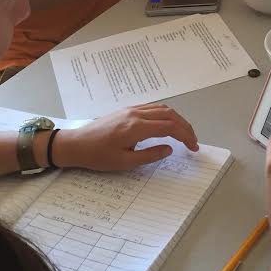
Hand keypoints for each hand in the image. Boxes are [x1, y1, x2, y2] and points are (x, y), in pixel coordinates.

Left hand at [51, 105, 198, 170]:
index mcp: (136, 127)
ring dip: (177, 119)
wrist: (76, 144)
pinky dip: (166, 115)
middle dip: (185, 127)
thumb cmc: (98, 156)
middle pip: (170, 115)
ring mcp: (131, 110)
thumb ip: (150, 155)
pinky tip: (167, 124)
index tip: (193, 147)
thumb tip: (169, 149)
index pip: (170, 127)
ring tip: (184, 133)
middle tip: (193, 141)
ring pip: (162, 109)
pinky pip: (153, 108)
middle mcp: (136, 114)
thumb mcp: (124, 162)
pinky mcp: (127, 110)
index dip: (185, 136)